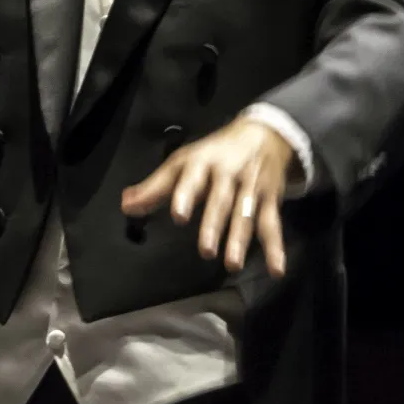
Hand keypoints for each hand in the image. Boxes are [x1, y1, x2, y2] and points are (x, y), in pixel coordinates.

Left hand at [120, 117, 295, 276]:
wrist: (264, 134)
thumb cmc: (215, 152)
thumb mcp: (184, 162)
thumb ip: (155, 187)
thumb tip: (126, 206)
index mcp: (203, 163)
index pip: (193, 178)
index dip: (185, 195)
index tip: (178, 215)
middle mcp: (228, 175)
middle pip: (221, 201)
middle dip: (214, 226)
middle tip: (206, 251)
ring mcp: (251, 189)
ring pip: (246, 216)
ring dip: (240, 240)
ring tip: (232, 264)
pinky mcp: (270, 201)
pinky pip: (272, 226)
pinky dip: (276, 248)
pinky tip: (276, 269)